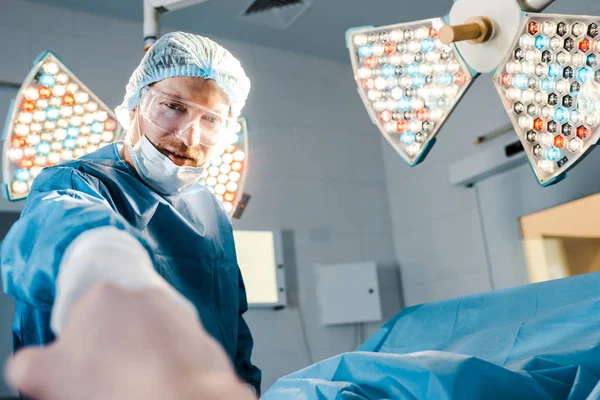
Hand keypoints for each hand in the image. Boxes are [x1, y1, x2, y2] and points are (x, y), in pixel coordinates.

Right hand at [5, 283, 255, 399]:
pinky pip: (178, 354)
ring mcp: (179, 316)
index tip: (79, 375)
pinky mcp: (203, 338)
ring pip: (150, 339)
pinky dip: (170, 369)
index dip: (77, 352)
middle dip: (112, 351)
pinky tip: (161, 389)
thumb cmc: (110, 386)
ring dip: (142, 358)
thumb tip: (32, 365)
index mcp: (103, 296)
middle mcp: (145, 297)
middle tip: (106, 384)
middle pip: (119, 326)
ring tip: (136, 388)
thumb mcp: (43, 375)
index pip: (81, 320)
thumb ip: (31, 363)